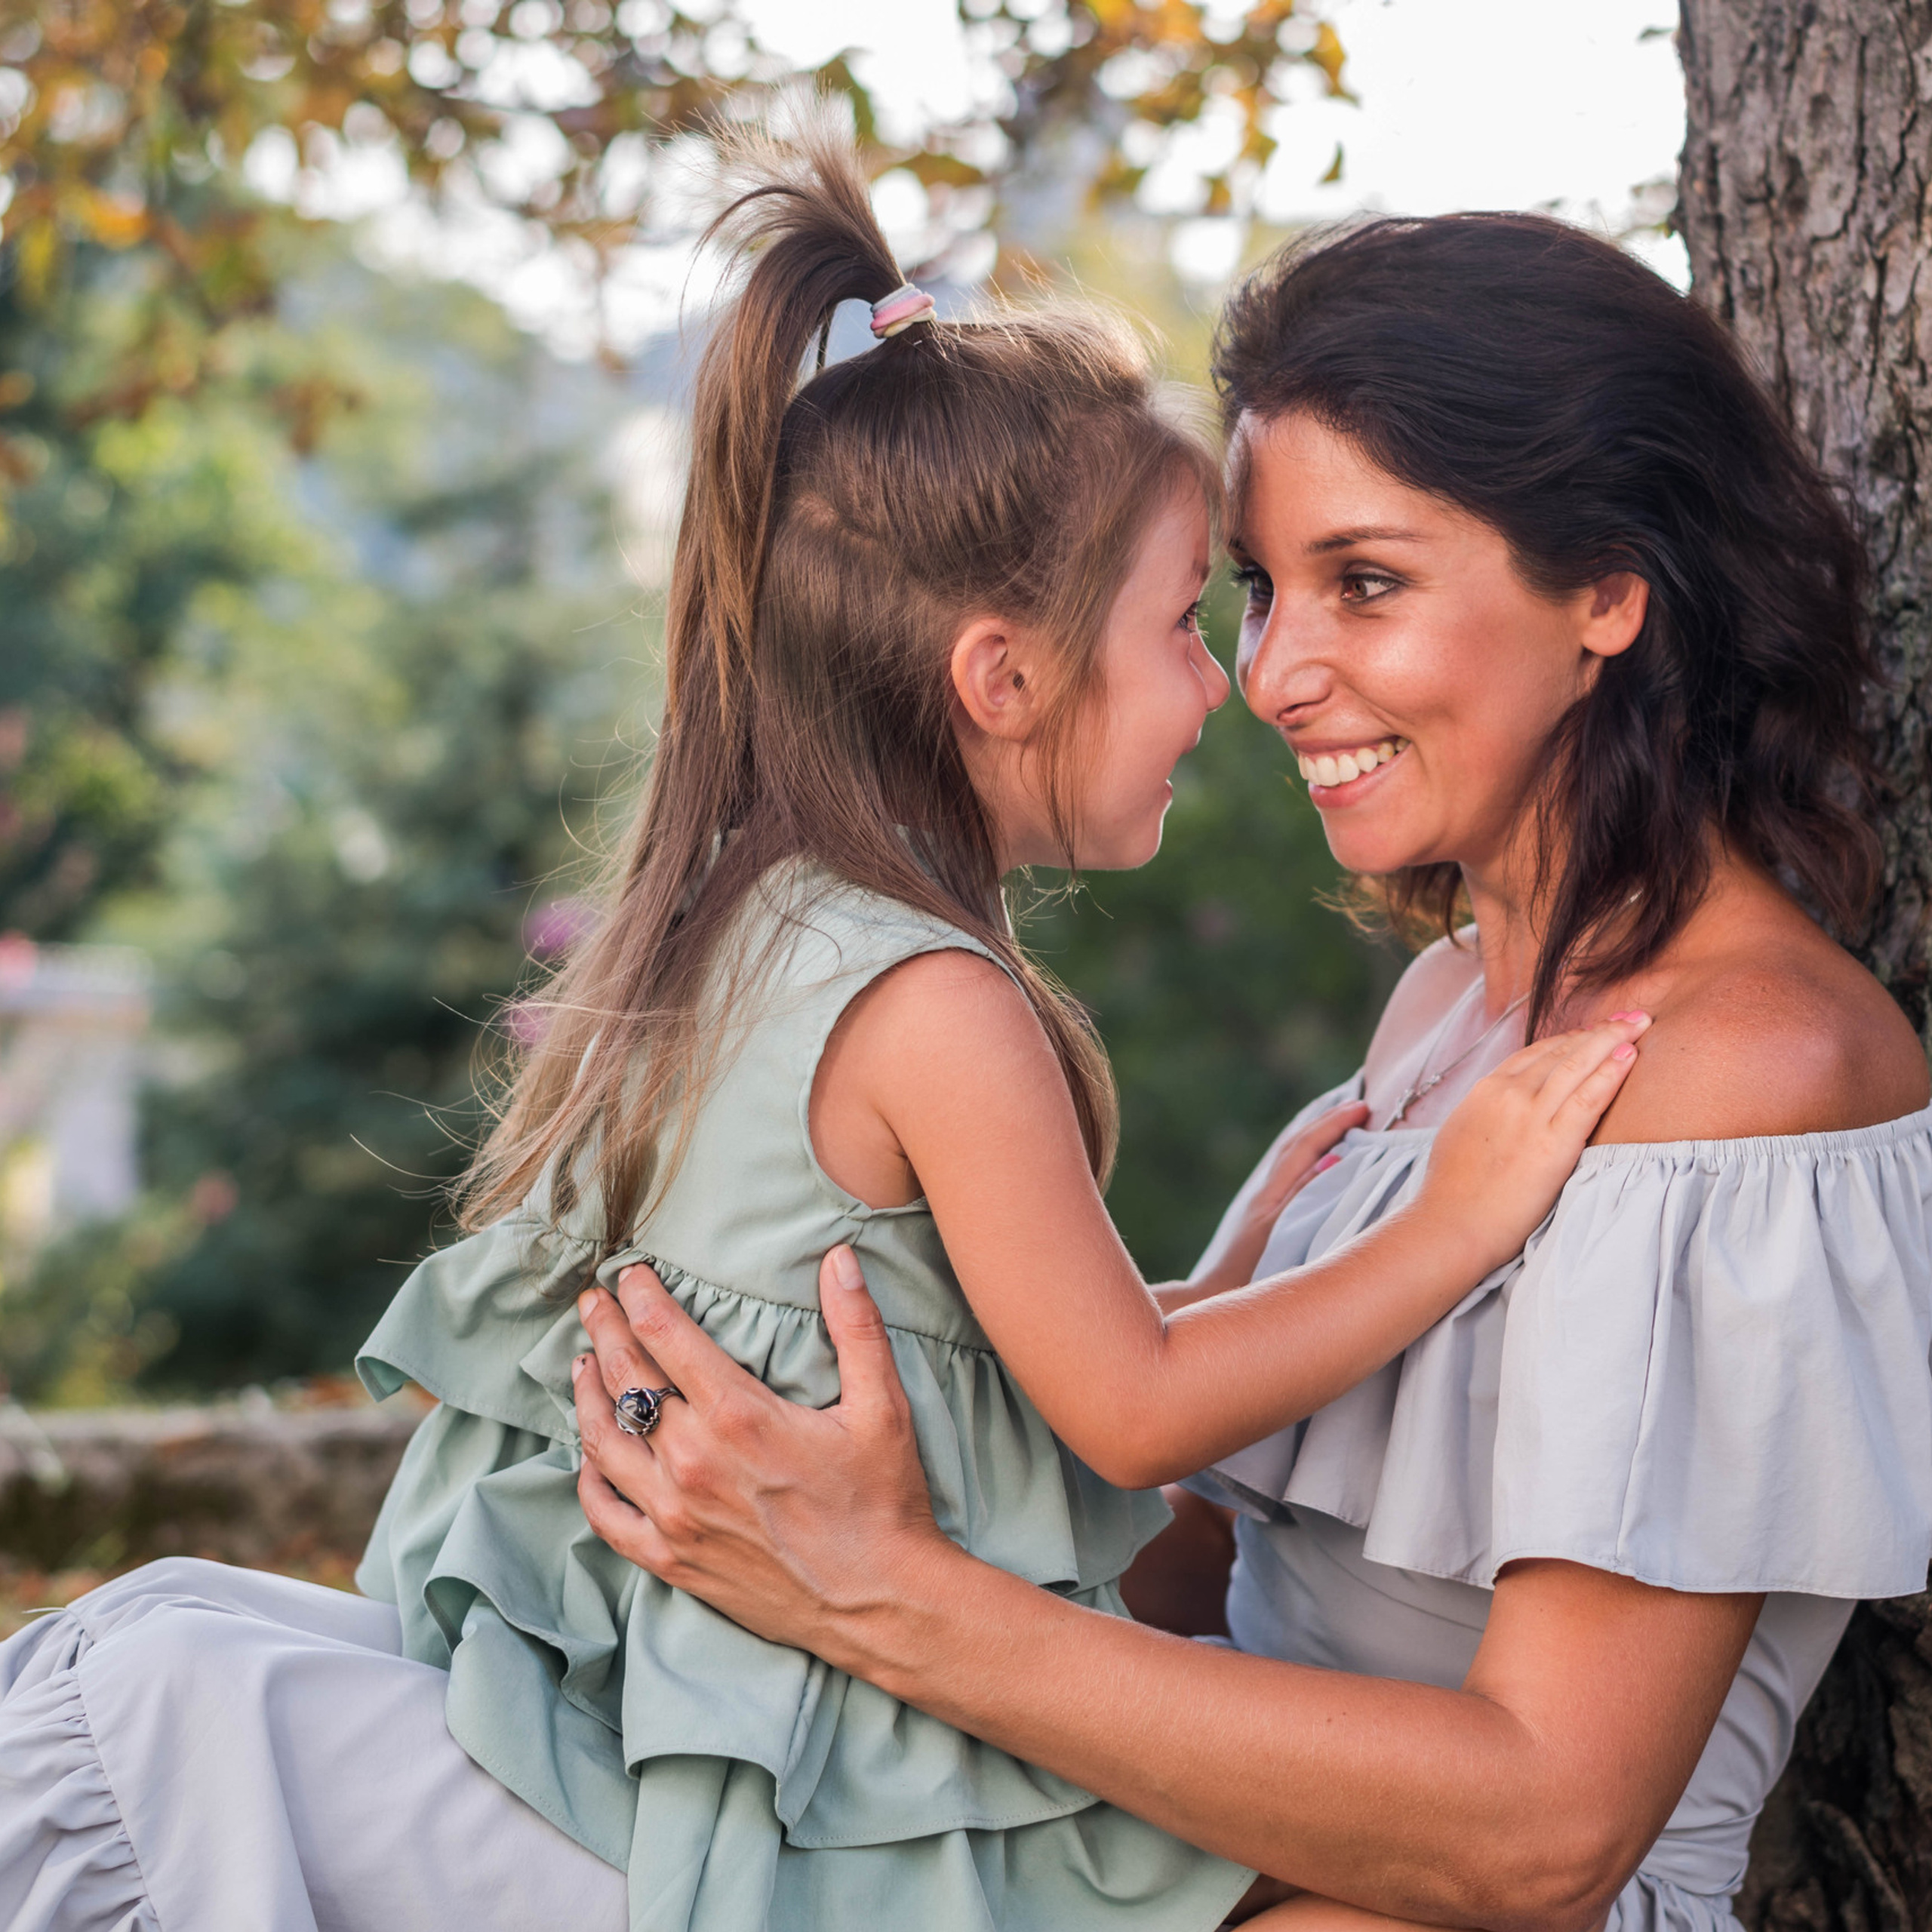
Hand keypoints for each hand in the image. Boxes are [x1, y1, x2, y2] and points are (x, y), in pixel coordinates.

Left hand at [570, 1249, 943, 1665]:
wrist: (880, 1603)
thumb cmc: (883, 1501)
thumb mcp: (883, 1406)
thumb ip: (857, 1325)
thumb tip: (839, 1257)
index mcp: (739, 1415)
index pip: (666, 1334)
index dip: (639, 1295)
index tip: (629, 1274)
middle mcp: (693, 1461)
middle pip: (625, 1378)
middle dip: (605, 1329)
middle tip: (594, 1302)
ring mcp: (675, 1514)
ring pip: (603, 1440)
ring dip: (586, 1394)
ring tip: (582, 1363)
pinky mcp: (670, 1559)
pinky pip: (605, 1515)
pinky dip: (588, 1478)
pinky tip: (588, 1455)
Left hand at [1196, 1100, 1369, 1294]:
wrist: (1215, 1297)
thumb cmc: (1251, 1274)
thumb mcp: (1283, 1234)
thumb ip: (1306, 1195)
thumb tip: (1333, 1157)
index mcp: (1272, 1193)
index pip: (1305, 1146)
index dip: (1334, 1124)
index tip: (1362, 1107)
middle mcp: (1264, 1192)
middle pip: (1294, 1144)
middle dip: (1325, 1122)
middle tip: (1358, 1105)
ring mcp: (1261, 1203)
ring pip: (1289, 1156)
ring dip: (1314, 1135)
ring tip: (1338, 1120)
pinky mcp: (1261, 1217)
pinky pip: (1287, 1172)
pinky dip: (1304, 1156)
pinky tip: (1314, 1160)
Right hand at [1414, 1012, 1649, 1278]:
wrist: (1450, 1224)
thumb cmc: (1451, 1190)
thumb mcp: (1460, 1133)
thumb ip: (1485, 1112)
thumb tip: (1500, 1107)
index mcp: (1485, 1090)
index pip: (1535, 1053)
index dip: (1569, 1038)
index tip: (1593, 1031)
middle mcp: (1508, 1093)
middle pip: (1561, 1051)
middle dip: (1598, 1030)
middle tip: (1630, 1017)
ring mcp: (1530, 1115)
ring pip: (1578, 1064)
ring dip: (1612, 1040)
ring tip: (1640, 1025)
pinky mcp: (1553, 1143)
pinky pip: (1589, 1098)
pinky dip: (1611, 1072)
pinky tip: (1631, 1056)